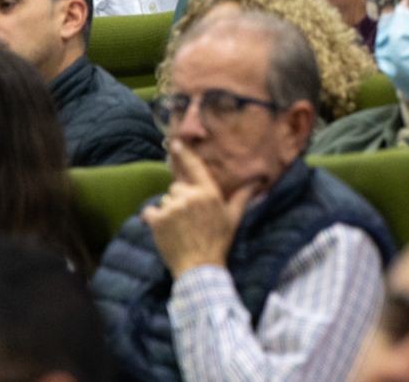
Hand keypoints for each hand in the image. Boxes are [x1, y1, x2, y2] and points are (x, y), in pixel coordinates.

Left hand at [143, 141, 258, 277]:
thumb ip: (242, 196)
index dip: (184, 153)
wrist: (199, 267)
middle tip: (189, 218)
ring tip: (179, 227)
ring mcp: (172, 207)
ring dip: (169, 209)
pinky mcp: (158, 220)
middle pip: (177, 187)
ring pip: (165, 199)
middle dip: (181, 198)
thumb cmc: (219, 241)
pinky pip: (150, 211)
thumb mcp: (233, 217)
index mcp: (208, 193)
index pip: (194, 167)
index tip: (174, 142)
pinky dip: (153, 219)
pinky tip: (164, 229)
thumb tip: (258, 180)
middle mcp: (190, 196)